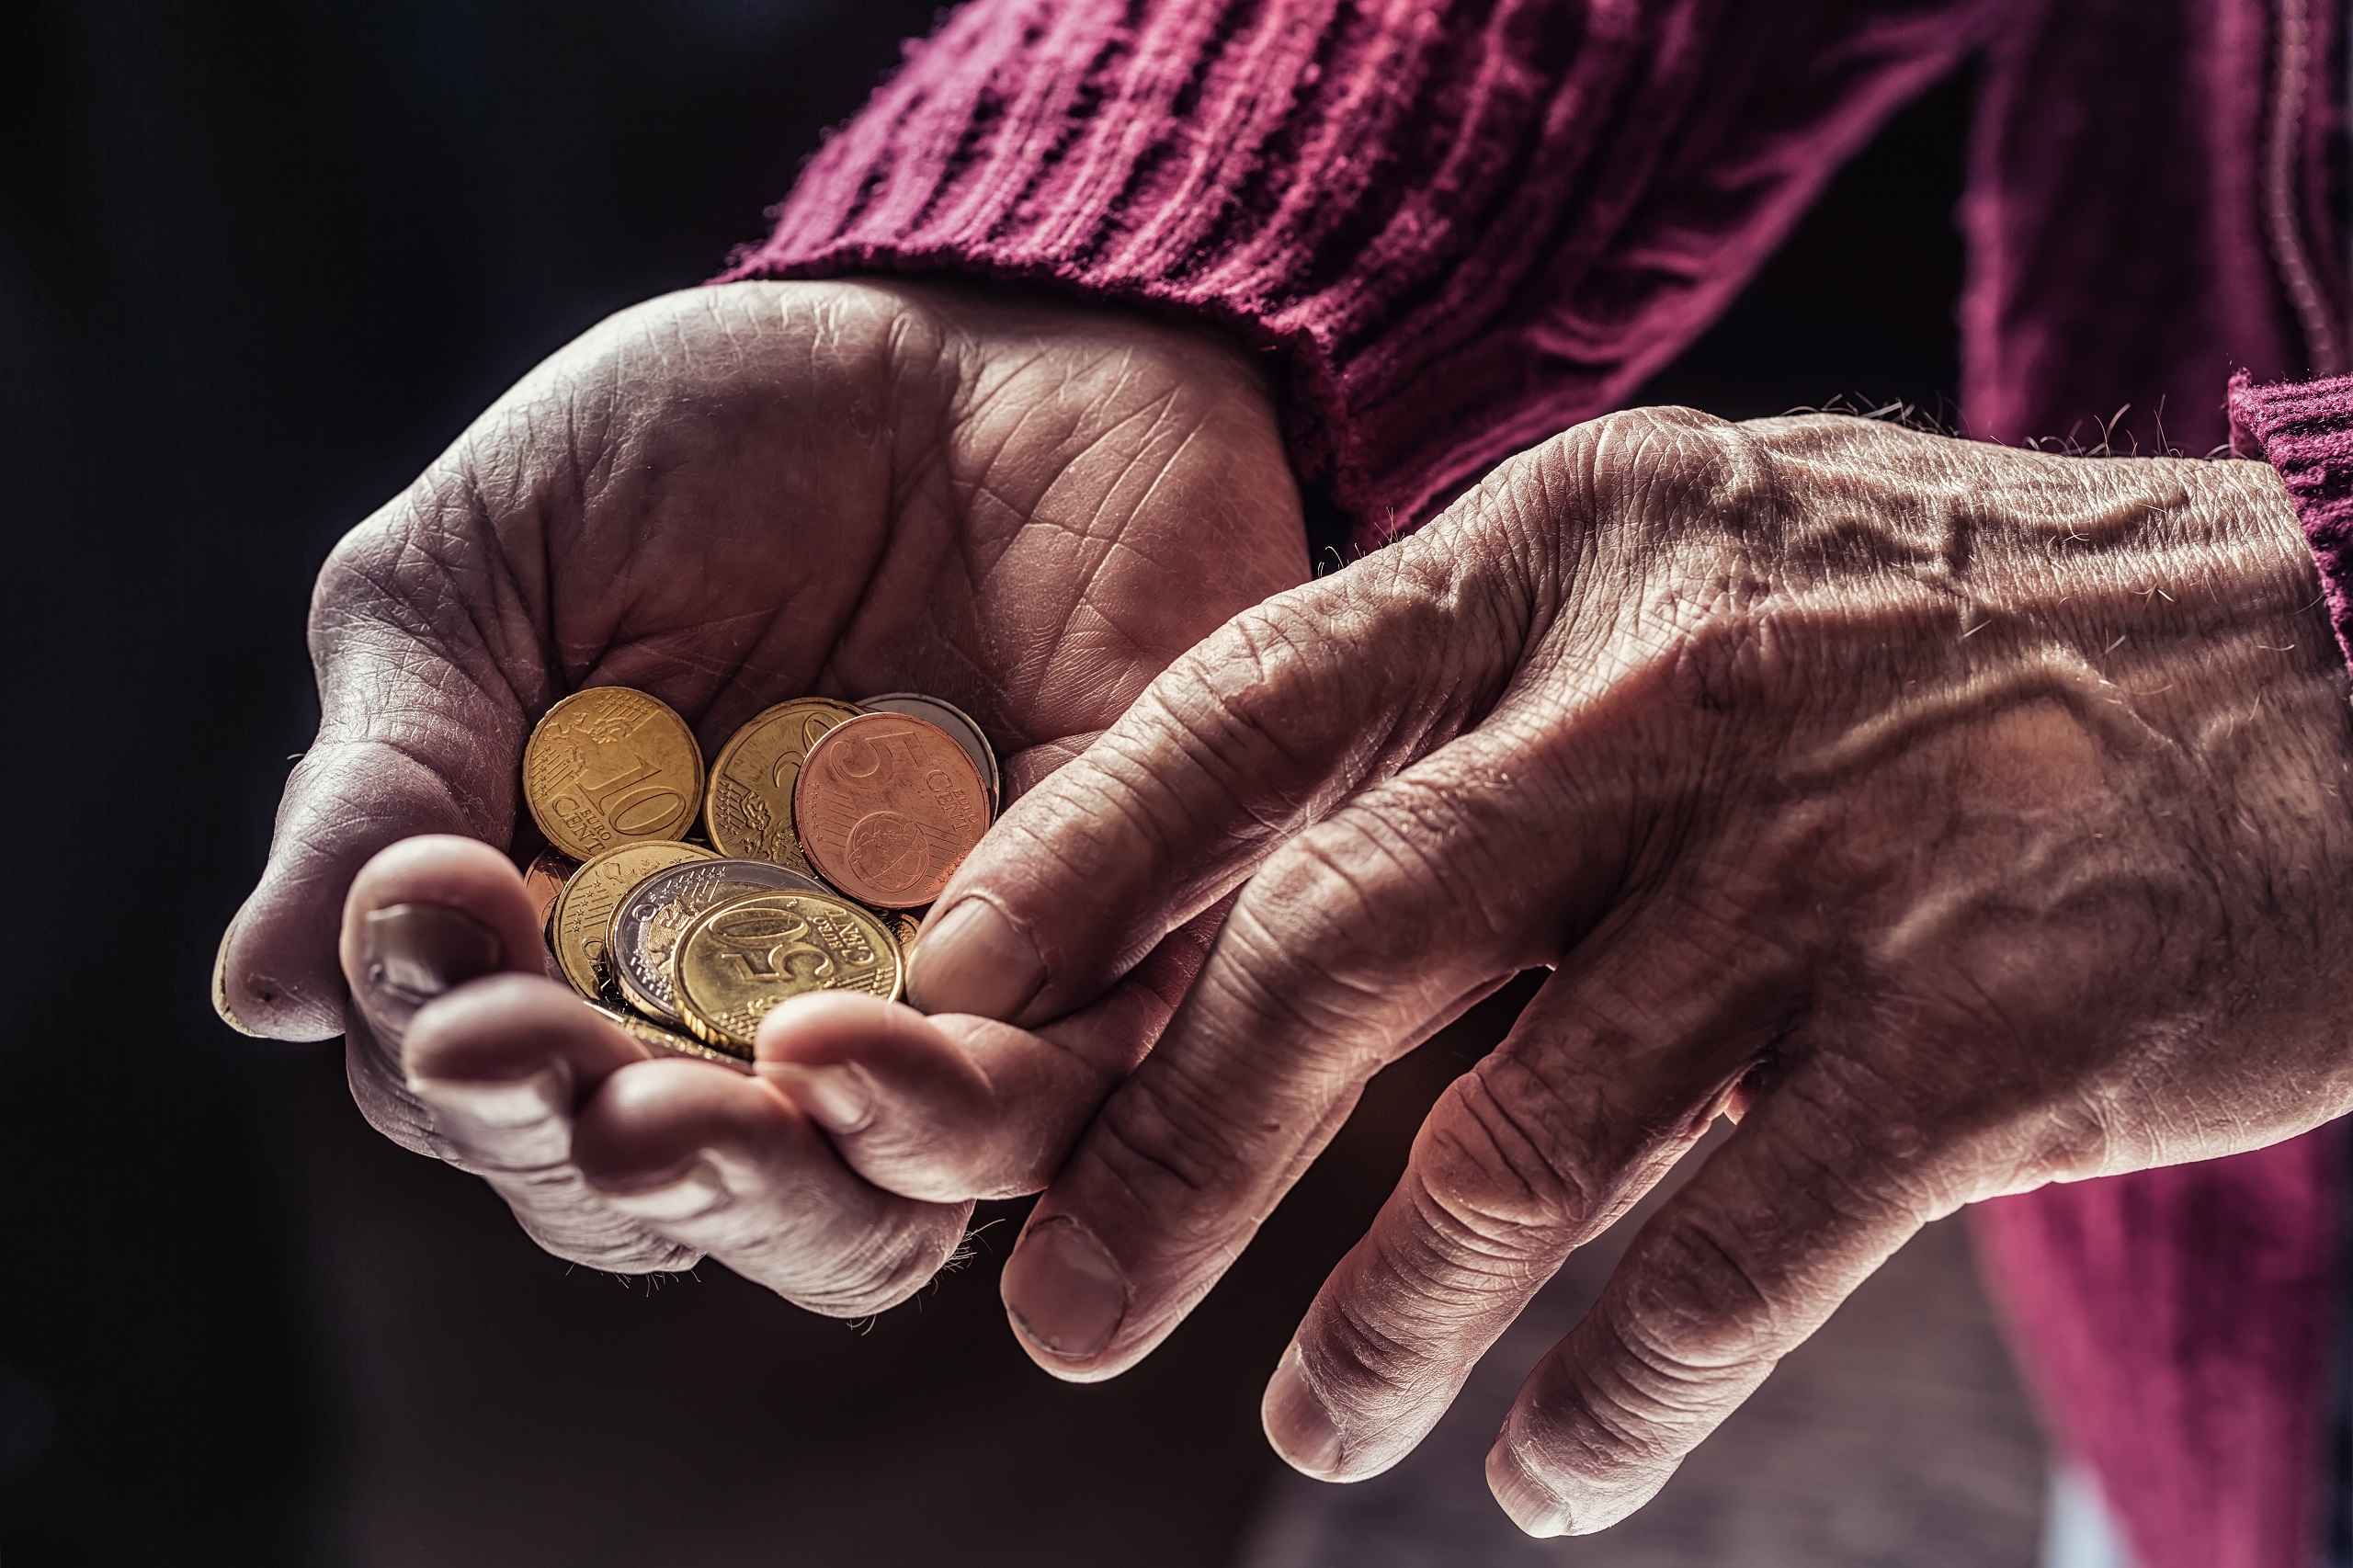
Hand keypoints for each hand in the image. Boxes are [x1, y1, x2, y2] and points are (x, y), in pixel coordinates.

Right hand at [215, 279, 1306, 1311]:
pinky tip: (853, 1041)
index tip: (449, 990)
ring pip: (860, 1216)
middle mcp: (753, 1010)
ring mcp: (933, 1003)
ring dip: (769, 1188)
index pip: (499, 1097)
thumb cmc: (716, 443)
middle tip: (571, 1099)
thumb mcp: (491, 565)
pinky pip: (1046, 1104)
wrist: (992, 341)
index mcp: (581, 940)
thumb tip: (264, 991)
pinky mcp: (1105, 962)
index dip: (462, 1081)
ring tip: (697, 1116)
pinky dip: (947, 1107)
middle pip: (675, 1199)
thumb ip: (394, 764)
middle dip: (612, 1167)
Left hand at [883, 408, 2352, 1528]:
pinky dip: (1620, 1385)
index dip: (1084, 868)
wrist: (2341, 660)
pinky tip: (1553, 1465)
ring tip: (1315, 1423)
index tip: (964, 1017)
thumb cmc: (1961, 640)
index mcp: (1573, 550)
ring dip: (1387, 1316)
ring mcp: (1840, 858)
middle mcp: (1679, 685)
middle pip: (1340, 947)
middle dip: (1173, 1154)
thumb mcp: (1700, 577)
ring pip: (1520, 1140)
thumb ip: (1486, 704)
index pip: (1255, 706)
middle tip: (1066, 1306)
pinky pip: (1736, 1256)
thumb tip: (1241, 894)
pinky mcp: (1994, 1031)